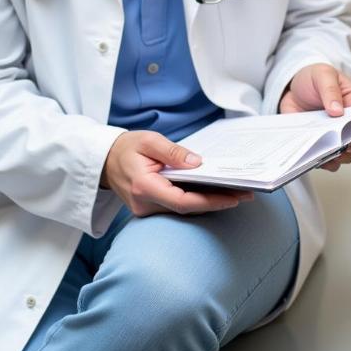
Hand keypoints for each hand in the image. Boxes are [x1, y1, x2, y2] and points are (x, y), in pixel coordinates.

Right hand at [101, 130, 253, 216]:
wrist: (105, 160)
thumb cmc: (127, 147)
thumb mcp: (149, 141)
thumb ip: (172, 152)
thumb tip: (197, 163)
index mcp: (144, 187)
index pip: (183, 200)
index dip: (210, 201)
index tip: (233, 197)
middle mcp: (144, 204)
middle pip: (187, 207)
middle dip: (217, 201)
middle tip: (245, 193)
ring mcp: (146, 209)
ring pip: (184, 209)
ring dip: (210, 201)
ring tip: (238, 191)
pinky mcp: (151, 208)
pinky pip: (178, 206)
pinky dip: (198, 200)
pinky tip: (216, 192)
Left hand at [279, 63, 350, 170]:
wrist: (293, 85)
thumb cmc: (315, 77)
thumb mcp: (323, 75)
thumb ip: (330, 90)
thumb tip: (337, 111)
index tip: (349, 140)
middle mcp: (349, 123)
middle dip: (346, 149)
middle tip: (333, 150)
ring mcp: (334, 135)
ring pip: (342, 156)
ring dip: (334, 160)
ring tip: (322, 158)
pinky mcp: (320, 143)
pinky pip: (324, 160)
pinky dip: (318, 162)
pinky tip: (310, 160)